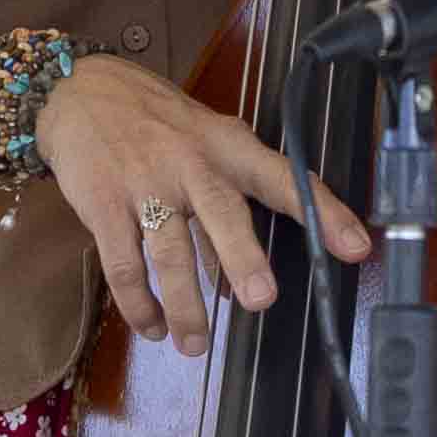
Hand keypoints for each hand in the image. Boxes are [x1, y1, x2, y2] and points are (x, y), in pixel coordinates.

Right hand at [36, 52, 315, 352]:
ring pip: (168, 251)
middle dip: (242, 257)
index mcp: (228, 147)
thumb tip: (238, 274)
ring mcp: (145, 184)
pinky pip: (123, 263)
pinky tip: (151, 326)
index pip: (284, 179)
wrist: (80, 92)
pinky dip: (137, 303)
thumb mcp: (204, 142)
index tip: (356, 246)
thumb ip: (226, 202)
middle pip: (221, 213)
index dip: (323, 211)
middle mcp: (191, 163)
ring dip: (183, 304)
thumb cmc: (155, 123)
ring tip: (195, 344)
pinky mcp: (104, 205)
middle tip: (260, 299)